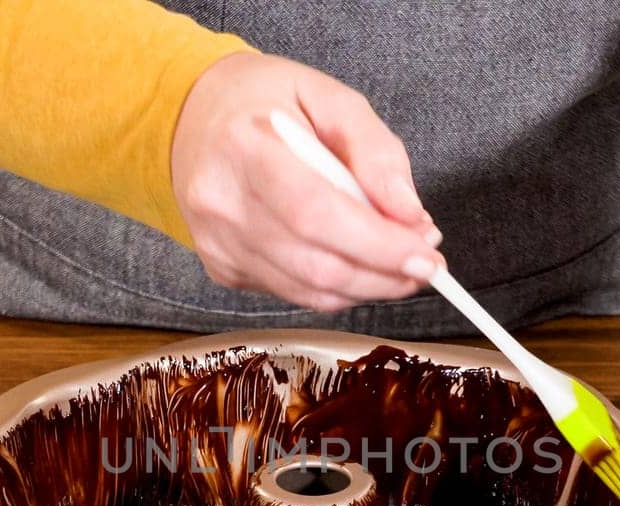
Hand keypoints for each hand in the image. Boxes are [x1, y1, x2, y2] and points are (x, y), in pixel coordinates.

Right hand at [171, 52, 442, 312]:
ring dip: (366, 287)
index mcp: (245, 145)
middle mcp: (222, 201)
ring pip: (308, 291)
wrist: (193, 118)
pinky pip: (293, 293)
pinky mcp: (222, 267)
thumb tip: (409, 215)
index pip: (317, 213)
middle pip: (316, 265)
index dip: (378, 245)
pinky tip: (353, 261)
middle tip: (425, 264)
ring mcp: (218, 241)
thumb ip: (375, 152)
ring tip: (398, 264)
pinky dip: (335, 287)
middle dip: (383, 274)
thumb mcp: (329, 97)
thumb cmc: (266, 102)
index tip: (426, 254)